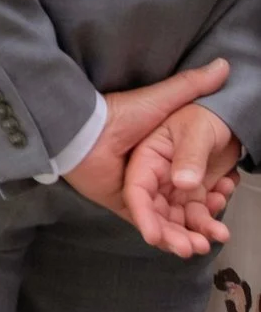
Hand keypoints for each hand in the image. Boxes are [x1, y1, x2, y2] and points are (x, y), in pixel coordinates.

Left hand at [63, 58, 231, 249]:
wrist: (82, 131)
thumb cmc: (120, 113)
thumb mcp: (162, 100)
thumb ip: (191, 86)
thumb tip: (223, 65)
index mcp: (164, 156)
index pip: (195, 180)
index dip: (215, 192)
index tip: (230, 198)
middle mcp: (154, 176)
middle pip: (184, 207)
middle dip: (203, 224)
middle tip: (219, 235)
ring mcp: (137, 192)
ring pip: (168, 220)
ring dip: (184, 236)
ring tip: (199, 246)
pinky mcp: (121, 204)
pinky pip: (145, 225)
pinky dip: (161, 237)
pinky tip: (176, 245)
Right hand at [122, 100, 243, 256]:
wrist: (226, 118)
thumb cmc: (203, 117)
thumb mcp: (195, 131)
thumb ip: (189, 156)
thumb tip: (184, 184)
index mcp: (147, 160)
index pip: (138, 192)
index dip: (143, 216)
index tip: (154, 237)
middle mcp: (156, 177)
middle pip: (157, 212)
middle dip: (174, 233)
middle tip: (192, 248)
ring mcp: (174, 187)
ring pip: (178, 219)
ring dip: (196, 230)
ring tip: (218, 234)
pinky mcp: (192, 194)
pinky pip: (198, 214)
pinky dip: (211, 217)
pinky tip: (224, 199)